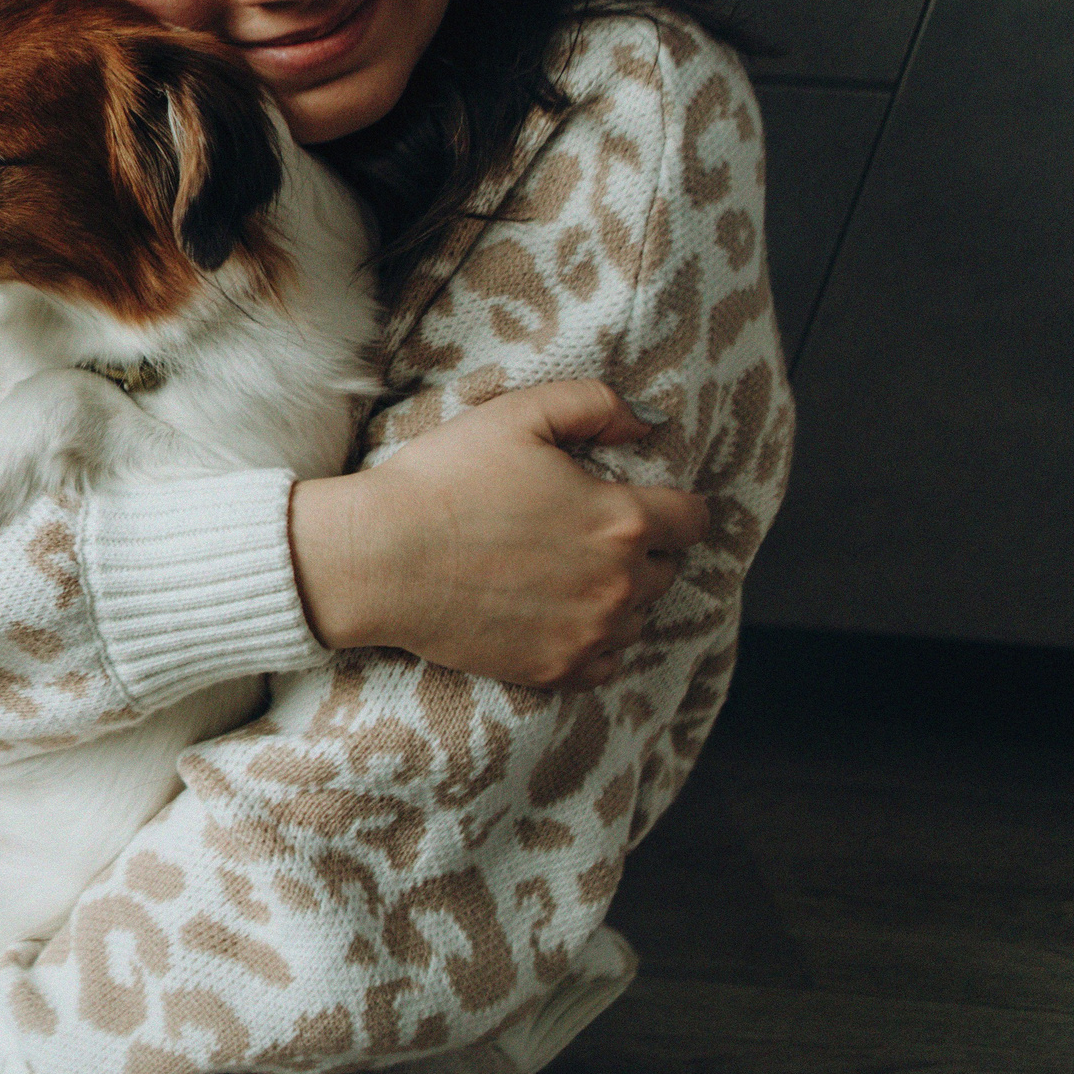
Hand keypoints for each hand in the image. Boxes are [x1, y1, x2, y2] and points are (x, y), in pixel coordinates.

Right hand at [290, 380, 709, 690]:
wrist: (379, 558)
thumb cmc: (443, 479)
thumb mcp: (519, 413)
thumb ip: (597, 404)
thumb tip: (649, 421)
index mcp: (622, 519)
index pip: (693, 519)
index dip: (674, 505)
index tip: (645, 502)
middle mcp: (620, 583)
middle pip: (668, 571)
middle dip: (641, 550)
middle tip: (587, 534)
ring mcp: (589, 634)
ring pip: (638, 619)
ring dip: (618, 597)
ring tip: (566, 575)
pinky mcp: (554, 670)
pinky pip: (606, 664)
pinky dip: (594, 642)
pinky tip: (559, 617)